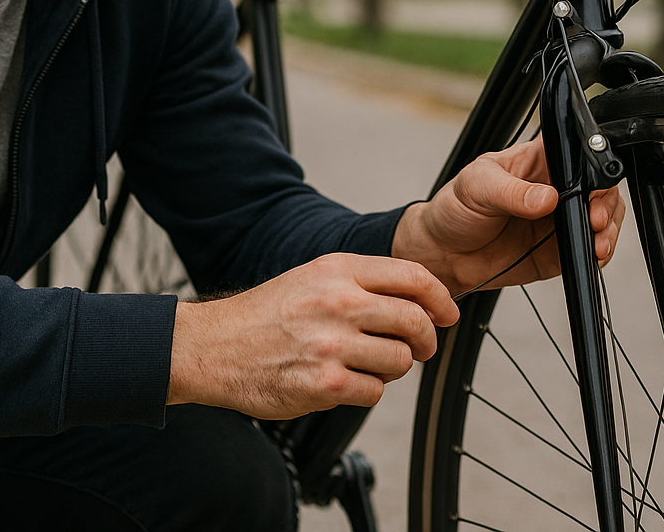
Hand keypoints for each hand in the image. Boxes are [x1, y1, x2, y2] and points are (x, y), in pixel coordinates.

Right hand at [167, 253, 458, 419]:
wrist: (216, 347)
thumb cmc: (267, 315)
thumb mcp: (314, 279)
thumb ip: (363, 284)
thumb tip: (420, 299)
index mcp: (338, 271)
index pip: (413, 278)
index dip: (440, 299)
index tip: (447, 314)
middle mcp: (337, 303)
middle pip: (415, 321)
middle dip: (425, 340)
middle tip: (420, 348)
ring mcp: (331, 344)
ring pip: (400, 361)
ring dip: (391, 368)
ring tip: (365, 363)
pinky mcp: (324, 384)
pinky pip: (374, 392)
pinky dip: (366, 391)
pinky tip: (342, 381)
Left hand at [391, 138, 624, 294]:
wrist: (441, 253)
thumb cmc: (455, 207)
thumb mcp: (477, 187)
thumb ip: (512, 193)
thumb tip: (546, 197)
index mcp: (538, 161)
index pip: (577, 155)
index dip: (593, 169)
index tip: (591, 189)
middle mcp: (555, 188)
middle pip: (600, 189)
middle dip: (606, 205)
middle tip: (595, 220)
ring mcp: (559, 221)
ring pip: (602, 220)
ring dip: (607, 231)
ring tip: (597, 242)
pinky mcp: (558, 252)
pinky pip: (587, 251)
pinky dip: (595, 255)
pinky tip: (591, 255)